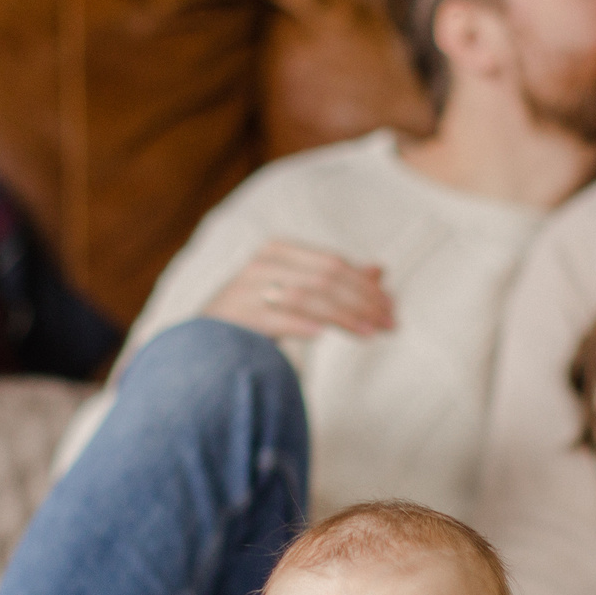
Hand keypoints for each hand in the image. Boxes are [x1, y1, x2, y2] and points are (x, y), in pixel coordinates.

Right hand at [204, 241, 393, 340]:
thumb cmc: (257, 314)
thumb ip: (335, 281)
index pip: (334, 264)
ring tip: (369, 333)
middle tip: (390, 325)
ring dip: (343, 316)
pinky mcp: (235, 317)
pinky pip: (272, 317)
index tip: (392, 310)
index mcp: (280, 252)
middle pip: (325, 279)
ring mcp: (247, 290)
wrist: (203, 342)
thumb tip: (380, 270)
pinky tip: (321, 333)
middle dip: (363, 302)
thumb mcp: (297, 291)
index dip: (367, 287)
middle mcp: (263, 265)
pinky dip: (298, 323)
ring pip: (306, 296)